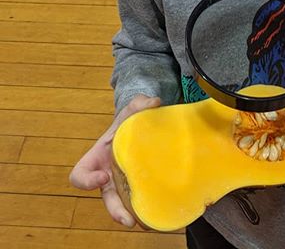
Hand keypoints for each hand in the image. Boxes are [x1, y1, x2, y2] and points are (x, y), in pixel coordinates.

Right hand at [69, 94, 160, 226]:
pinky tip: (161, 210)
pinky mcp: (141, 184)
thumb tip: (155, 103)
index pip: (80, 174)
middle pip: (105, 198)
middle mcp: (108, 174)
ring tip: (147, 223)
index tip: (104, 176)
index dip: (87, 180)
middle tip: (127, 219)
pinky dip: (148, 206)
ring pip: (123, 204)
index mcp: (98, 157)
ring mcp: (124, 181)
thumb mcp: (134, 108)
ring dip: (132, 215)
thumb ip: (140, 103)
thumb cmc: (131, 118)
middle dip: (114, 211)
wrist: (143, 124)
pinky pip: (140, 198)